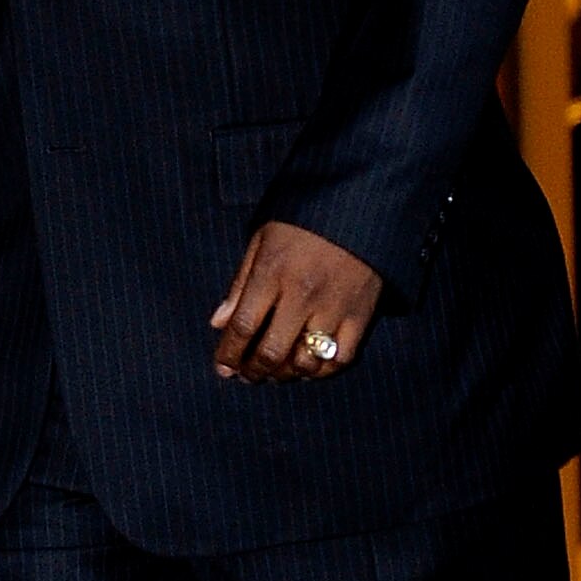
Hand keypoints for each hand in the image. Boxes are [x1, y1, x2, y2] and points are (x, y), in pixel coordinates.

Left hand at [209, 222, 382, 383]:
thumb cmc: (303, 222)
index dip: (229, 354)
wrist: (359, 205)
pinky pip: (341, 358)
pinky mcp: (361, 314)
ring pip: (306, 362)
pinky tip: (309, 367)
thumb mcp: (262, 240)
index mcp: (273, 273)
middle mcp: (303, 295)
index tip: (222, 368)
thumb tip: (218, 324)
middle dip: (253, 371)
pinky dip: (322, 371)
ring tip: (276, 372)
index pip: (243, 327)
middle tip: (247, 375)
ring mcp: (334, 307)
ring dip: (286, 374)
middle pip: (272, 352)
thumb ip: (240, 284)